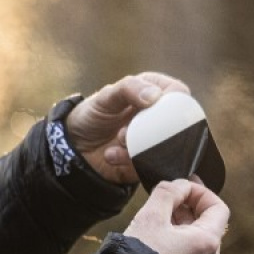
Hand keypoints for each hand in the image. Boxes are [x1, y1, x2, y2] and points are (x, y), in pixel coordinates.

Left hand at [65, 72, 189, 183]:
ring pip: (164, 147)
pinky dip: (127, 161)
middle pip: (177, 124)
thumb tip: (155, 96)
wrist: (74, 147)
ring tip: (118, 140)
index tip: (156, 107)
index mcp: (155, 92)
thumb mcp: (106, 96)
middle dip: (153, 129)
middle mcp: (158, 117)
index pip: (179, 93)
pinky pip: (148, 165)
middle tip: (126, 131)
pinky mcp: (146, 162)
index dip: (174, 99)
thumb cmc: (92, 115)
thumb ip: (129, 88)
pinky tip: (111, 155)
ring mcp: (154, 141)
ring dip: (138, 145)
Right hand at [125, 179, 229, 253]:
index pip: (218, 207)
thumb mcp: (152, 215)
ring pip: (197, 234)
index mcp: (208, 242)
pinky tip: (159, 230)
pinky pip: (189, 248)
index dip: (200, 192)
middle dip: (188, 204)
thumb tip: (179, 185)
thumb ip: (169, 192)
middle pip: (207, 221)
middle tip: (168, 195)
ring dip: (182, 219)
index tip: (181, 186)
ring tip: (160, 211)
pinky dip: (178, 235)